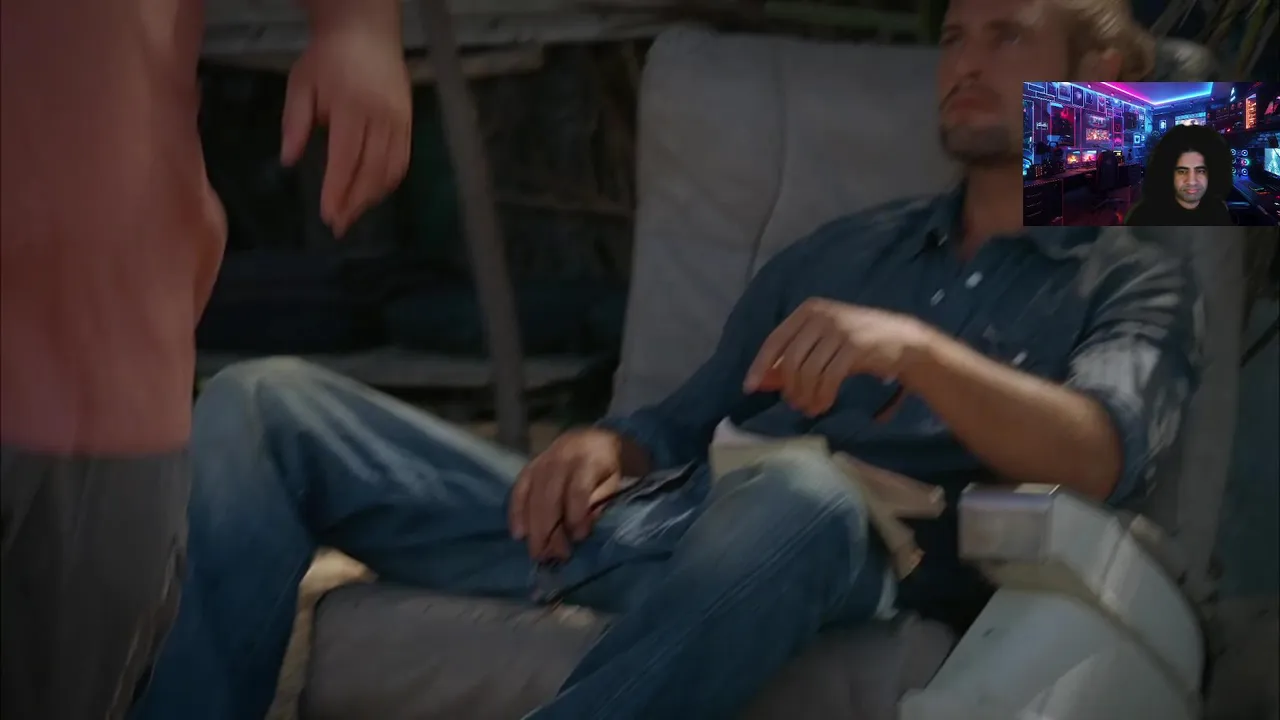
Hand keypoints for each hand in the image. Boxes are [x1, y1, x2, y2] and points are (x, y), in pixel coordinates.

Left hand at [281, 20, 411, 236]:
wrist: (367, 32)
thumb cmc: (327, 58)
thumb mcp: (301, 83)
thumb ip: (295, 122)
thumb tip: (289, 159)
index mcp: (353, 107)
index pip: (347, 158)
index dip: (338, 190)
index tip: (327, 215)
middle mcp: (382, 117)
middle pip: (372, 171)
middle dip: (355, 203)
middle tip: (338, 226)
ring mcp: (400, 121)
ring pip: (390, 171)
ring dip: (372, 197)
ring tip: (352, 213)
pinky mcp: (409, 123)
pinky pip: (402, 161)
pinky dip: (387, 183)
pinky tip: (371, 194)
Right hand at [509, 428, 623, 560]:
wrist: (603, 438)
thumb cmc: (616, 465)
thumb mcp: (618, 481)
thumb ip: (600, 502)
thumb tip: (579, 530)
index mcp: (590, 458)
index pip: (577, 490)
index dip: (576, 516)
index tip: (579, 538)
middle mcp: (563, 455)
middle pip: (549, 495)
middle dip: (548, 529)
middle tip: (550, 556)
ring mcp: (545, 458)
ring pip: (532, 494)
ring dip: (532, 526)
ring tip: (537, 551)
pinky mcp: (533, 463)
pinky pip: (520, 487)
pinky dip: (517, 511)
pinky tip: (518, 533)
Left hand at [743, 299, 934, 415]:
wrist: (903, 340)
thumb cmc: (858, 343)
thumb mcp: (824, 342)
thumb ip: (796, 355)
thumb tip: (764, 379)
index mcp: (808, 310)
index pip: (775, 340)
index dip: (760, 366)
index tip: (750, 388)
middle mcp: (821, 315)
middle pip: (790, 359)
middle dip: (789, 387)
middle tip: (794, 404)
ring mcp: (839, 329)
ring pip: (808, 371)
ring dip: (806, 395)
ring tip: (809, 408)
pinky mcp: (854, 346)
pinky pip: (828, 378)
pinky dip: (822, 396)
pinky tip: (823, 404)